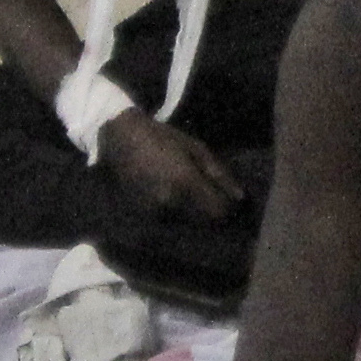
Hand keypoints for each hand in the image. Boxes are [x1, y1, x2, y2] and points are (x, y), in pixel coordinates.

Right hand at [99, 109, 245, 221]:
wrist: (120, 138)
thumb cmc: (161, 137)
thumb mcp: (194, 148)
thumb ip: (218, 173)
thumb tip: (240, 197)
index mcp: (186, 182)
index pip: (217, 211)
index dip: (227, 210)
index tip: (230, 203)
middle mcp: (170, 201)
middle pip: (202, 221)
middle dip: (211, 213)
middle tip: (212, 201)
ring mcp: (153, 210)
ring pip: (185, 222)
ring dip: (193, 215)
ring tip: (191, 200)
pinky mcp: (141, 214)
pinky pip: (167, 220)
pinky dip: (174, 214)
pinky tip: (173, 201)